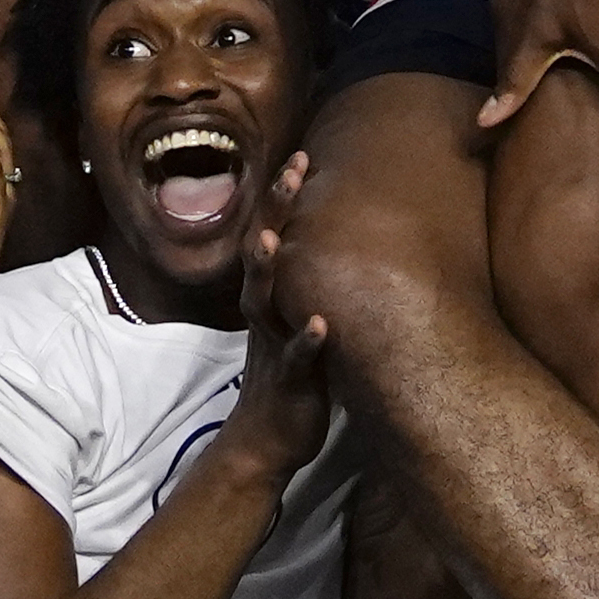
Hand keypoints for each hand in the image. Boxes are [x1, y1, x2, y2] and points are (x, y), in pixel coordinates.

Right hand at [224, 153, 330, 472]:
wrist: (266, 440)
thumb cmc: (289, 378)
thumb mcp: (297, 324)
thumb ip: (308, 290)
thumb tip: (335, 252)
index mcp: (270, 299)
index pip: (272, 237)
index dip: (283, 200)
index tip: (300, 158)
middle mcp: (266, 314)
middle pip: (263, 253)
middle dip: (276, 212)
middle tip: (292, 170)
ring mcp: (273, 345)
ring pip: (265, 301)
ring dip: (269, 269)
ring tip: (275, 238)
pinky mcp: (288, 381)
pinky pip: (295, 359)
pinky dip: (306, 341)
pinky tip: (321, 325)